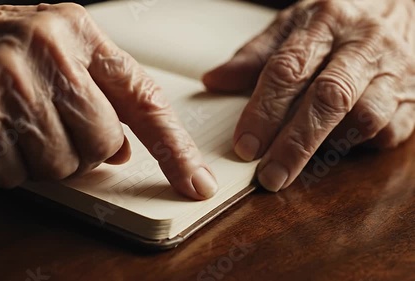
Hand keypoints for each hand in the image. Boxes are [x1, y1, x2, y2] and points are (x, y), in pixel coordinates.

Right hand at [0, 0, 217, 199]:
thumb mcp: (56, 51)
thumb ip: (97, 95)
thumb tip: (124, 149)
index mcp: (80, 32)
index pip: (145, 100)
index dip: (174, 149)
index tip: (194, 182)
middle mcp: (50, 49)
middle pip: (102, 144)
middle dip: (81, 152)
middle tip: (50, 128)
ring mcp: (11, 79)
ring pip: (61, 165)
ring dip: (40, 159)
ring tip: (15, 125)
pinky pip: (14, 175)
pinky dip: (4, 167)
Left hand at [203, 0, 414, 191]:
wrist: (403, 6)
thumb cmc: (337, 21)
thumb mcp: (293, 24)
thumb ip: (255, 54)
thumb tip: (215, 81)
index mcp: (325, 22)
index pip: (289, 69)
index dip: (264, 111)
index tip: (244, 145)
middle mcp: (363, 44)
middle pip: (329, 98)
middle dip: (295, 143)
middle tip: (269, 175)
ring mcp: (394, 71)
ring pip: (364, 118)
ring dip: (327, 147)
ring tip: (297, 159)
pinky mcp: (413, 98)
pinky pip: (387, 133)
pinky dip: (357, 147)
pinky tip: (333, 147)